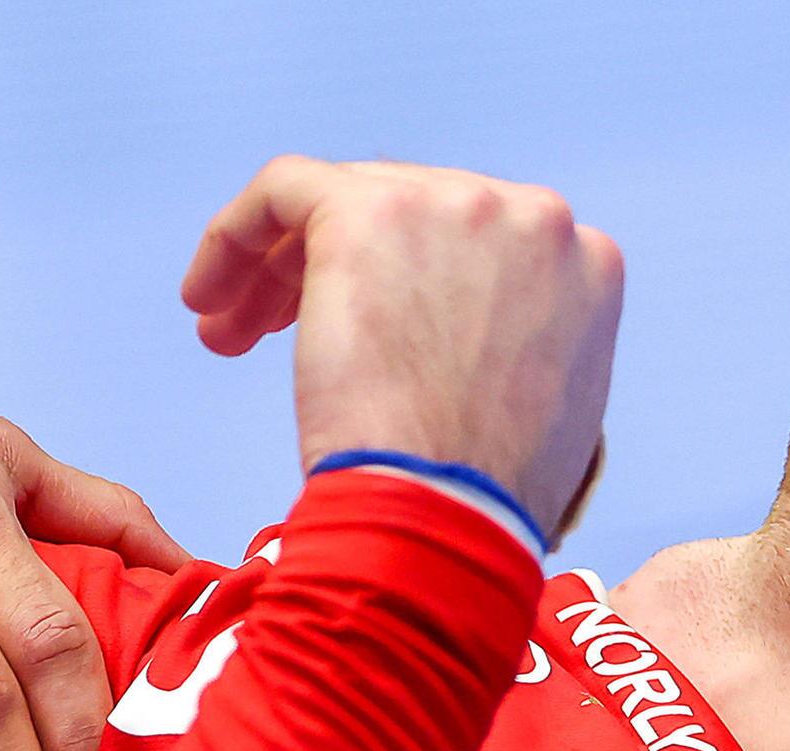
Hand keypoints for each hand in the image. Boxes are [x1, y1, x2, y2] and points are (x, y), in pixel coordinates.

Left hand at [180, 158, 621, 535]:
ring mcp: (453, 204)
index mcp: (584, 266)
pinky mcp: (369, 210)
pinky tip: (206, 299)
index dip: (404, 286)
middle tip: (268, 341)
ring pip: (339, 205)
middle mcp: (528, 217)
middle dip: (330, 276)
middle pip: (405, 217)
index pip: (471, 246)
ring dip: (277, 269)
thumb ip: (513, 357)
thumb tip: (459, 358)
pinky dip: (236, 233)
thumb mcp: (544, 418)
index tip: (358, 340)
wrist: (445, 521)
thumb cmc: (483, 510)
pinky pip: (283, 190)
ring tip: (228, 333)